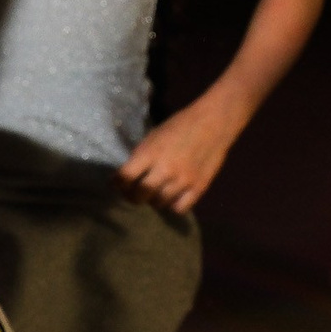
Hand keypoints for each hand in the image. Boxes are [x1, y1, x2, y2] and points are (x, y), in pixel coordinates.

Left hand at [117, 96, 241, 212]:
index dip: (117, 184)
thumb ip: (141, 156)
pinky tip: (173, 196)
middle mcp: (165, 169)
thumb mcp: (154, 136)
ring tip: (155, 193)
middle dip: (132, 196)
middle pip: (140, 195)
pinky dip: (172, 205)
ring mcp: (183, 180)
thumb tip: (127, 176)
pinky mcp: (199, 187)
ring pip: (159, 203)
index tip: (117, 184)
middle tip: (134, 193)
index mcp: (151, 152)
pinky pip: (179, 208)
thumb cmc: (180, 125)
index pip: (125, 177)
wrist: (214, 123)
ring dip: (153, 200)